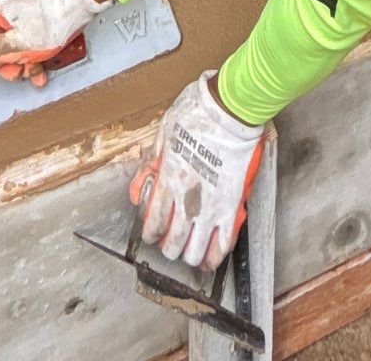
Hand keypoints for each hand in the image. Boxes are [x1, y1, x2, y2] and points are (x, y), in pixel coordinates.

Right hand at [0, 0, 109, 85]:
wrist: (82, 2)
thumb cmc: (53, 21)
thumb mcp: (19, 44)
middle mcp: (6, 4)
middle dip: (5, 61)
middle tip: (17, 73)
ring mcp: (21, 7)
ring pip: (11, 41)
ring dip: (21, 60)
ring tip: (35, 71)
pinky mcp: (34, 12)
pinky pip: (25, 35)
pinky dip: (31, 51)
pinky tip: (40, 67)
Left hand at [130, 74, 264, 270]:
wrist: (230, 110)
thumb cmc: (196, 114)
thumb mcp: (163, 133)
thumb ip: (151, 165)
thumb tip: (137, 191)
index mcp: (168, 181)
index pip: (154, 221)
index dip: (151, 233)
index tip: (151, 235)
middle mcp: (188, 200)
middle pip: (174, 241)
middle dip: (168, 248)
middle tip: (169, 245)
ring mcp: (212, 206)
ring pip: (197, 248)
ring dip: (190, 256)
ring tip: (188, 254)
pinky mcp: (233, 205)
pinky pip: (224, 241)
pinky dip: (216, 256)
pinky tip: (210, 260)